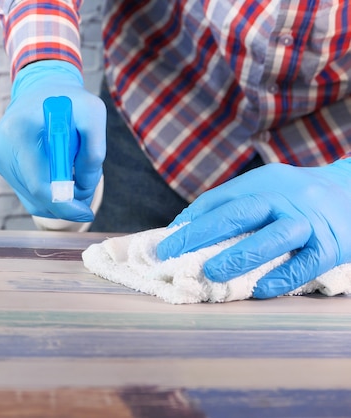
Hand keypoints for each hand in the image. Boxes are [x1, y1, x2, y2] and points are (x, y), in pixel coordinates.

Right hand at [0, 60, 105, 221]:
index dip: (65, 205)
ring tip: (73, 175)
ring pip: (31, 199)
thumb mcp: (93, 114)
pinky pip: (25, 191)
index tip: (86, 212)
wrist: (40, 88)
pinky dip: (45, 193)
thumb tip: (82, 187)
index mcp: (20, 131)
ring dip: (56, 198)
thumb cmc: (69, 101)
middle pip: (35, 197)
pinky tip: (57, 176)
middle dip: (65, 204)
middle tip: (85, 197)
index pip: (40, 185)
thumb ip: (94, 151)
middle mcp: (1, 147)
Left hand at [156, 160, 350, 297]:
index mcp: (264, 182)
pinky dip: (283, 277)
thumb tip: (186, 228)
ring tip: (211, 273)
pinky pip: (307, 263)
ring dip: (239, 256)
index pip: (220, 198)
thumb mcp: (269, 188)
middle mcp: (286, 197)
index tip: (167, 241)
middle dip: (201, 233)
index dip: (192, 220)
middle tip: (172, 253)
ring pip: (273, 237)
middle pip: (240, 213)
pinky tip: (260, 289)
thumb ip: (234, 205)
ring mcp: (309, 221)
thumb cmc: (299, 198)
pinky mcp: (332, 245)